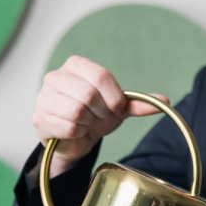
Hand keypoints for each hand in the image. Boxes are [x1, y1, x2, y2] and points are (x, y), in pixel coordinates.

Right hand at [31, 55, 167, 175]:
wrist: (74, 140)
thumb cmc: (94, 116)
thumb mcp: (118, 108)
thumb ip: (138, 103)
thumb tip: (166, 101)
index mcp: (76, 65)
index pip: (100, 76)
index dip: (114, 97)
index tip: (117, 108)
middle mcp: (55, 77)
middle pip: (89, 94)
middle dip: (101, 112)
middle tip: (99, 117)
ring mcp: (44, 97)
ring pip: (77, 111)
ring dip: (89, 123)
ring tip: (86, 123)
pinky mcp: (39, 118)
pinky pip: (68, 127)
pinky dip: (78, 134)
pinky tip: (75, 131)